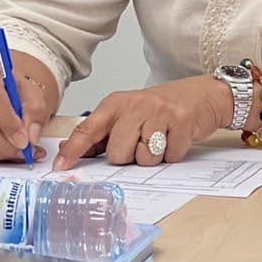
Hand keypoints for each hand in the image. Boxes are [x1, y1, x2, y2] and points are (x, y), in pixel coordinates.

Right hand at [0, 50, 56, 162]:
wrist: (6, 90)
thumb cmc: (16, 90)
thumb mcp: (33, 92)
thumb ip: (36, 111)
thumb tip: (31, 135)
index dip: (8, 122)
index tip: (23, 139)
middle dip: (3, 143)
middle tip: (24, 150)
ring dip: (0, 152)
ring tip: (20, 153)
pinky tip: (9, 153)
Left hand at [54, 76, 232, 171]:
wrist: (200, 95)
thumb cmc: (158, 109)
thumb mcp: (126, 114)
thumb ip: (101, 134)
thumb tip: (71, 151)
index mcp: (114, 104)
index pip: (88, 129)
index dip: (73, 150)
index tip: (60, 166)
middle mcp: (134, 105)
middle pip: (117, 153)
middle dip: (128, 157)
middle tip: (140, 142)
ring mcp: (158, 113)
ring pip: (144, 158)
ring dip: (152, 156)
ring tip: (159, 139)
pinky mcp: (181, 123)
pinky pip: (168, 157)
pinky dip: (172, 154)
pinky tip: (174, 138)